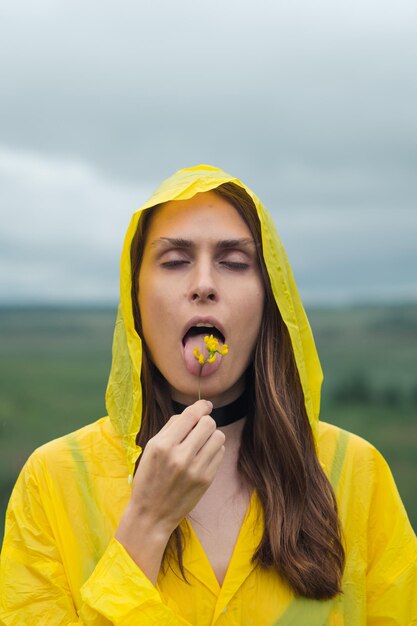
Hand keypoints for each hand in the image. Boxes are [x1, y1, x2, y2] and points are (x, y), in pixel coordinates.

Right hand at [115, 400, 224, 581]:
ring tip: (201, 443)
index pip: (191, 415)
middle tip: (199, 429)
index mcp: (163, 445)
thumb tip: (194, 412)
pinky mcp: (207, 480)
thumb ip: (172, 427)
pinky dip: (213, 450)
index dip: (201, 406)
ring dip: (212, 436)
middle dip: (205, 422)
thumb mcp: (151, 448)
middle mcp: (180, 456)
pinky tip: (202, 456)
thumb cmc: (149, 478)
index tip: (205, 405)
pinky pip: (220, 453)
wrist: (152, 514)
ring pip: (219, 436)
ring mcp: (196, 469)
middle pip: (208, 423)